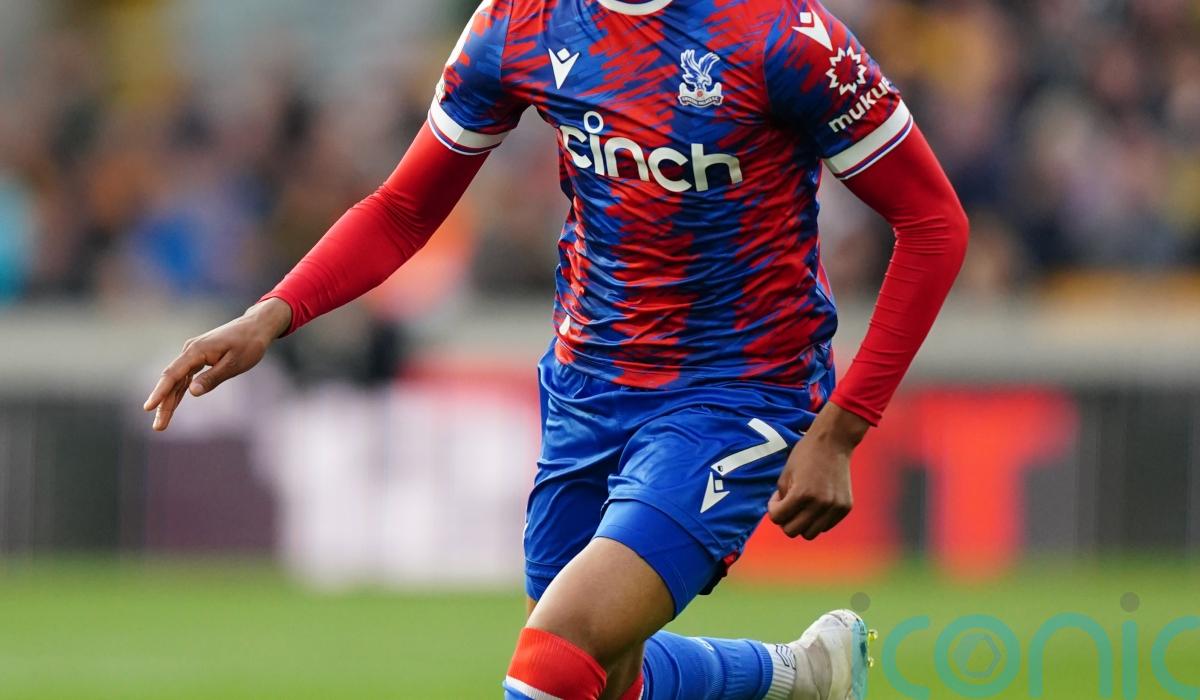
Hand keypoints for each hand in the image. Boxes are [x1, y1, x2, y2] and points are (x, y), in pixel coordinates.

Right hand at [143, 298, 291, 431]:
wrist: (256, 326)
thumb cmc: (249, 344)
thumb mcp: (234, 364)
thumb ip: (213, 378)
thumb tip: (191, 392)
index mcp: (196, 351)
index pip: (173, 375)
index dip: (160, 392)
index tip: (148, 407)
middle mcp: (190, 350)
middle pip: (171, 380)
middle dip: (163, 404)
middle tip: (158, 427)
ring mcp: (193, 353)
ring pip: (177, 380)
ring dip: (169, 400)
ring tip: (162, 422)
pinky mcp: (199, 357)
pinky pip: (184, 376)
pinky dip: (178, 390)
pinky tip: (173, 404)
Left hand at [768, 401, 868, 539]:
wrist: (834, 442)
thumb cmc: (805, 455)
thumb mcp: (785, 475)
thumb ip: (781, 499)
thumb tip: (782, 518)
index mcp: (802, 494)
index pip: (778, 518)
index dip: (773, 510)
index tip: (777, 499)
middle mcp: (820, 504)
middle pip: (793, 531)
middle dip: (786, 520)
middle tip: (788, 505)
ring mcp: (835, 507)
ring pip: (810, 534)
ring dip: (802, 523)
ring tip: (801, 507)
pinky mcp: (845, 508)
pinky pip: (825, 526)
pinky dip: (817, 520)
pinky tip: (816, 504)